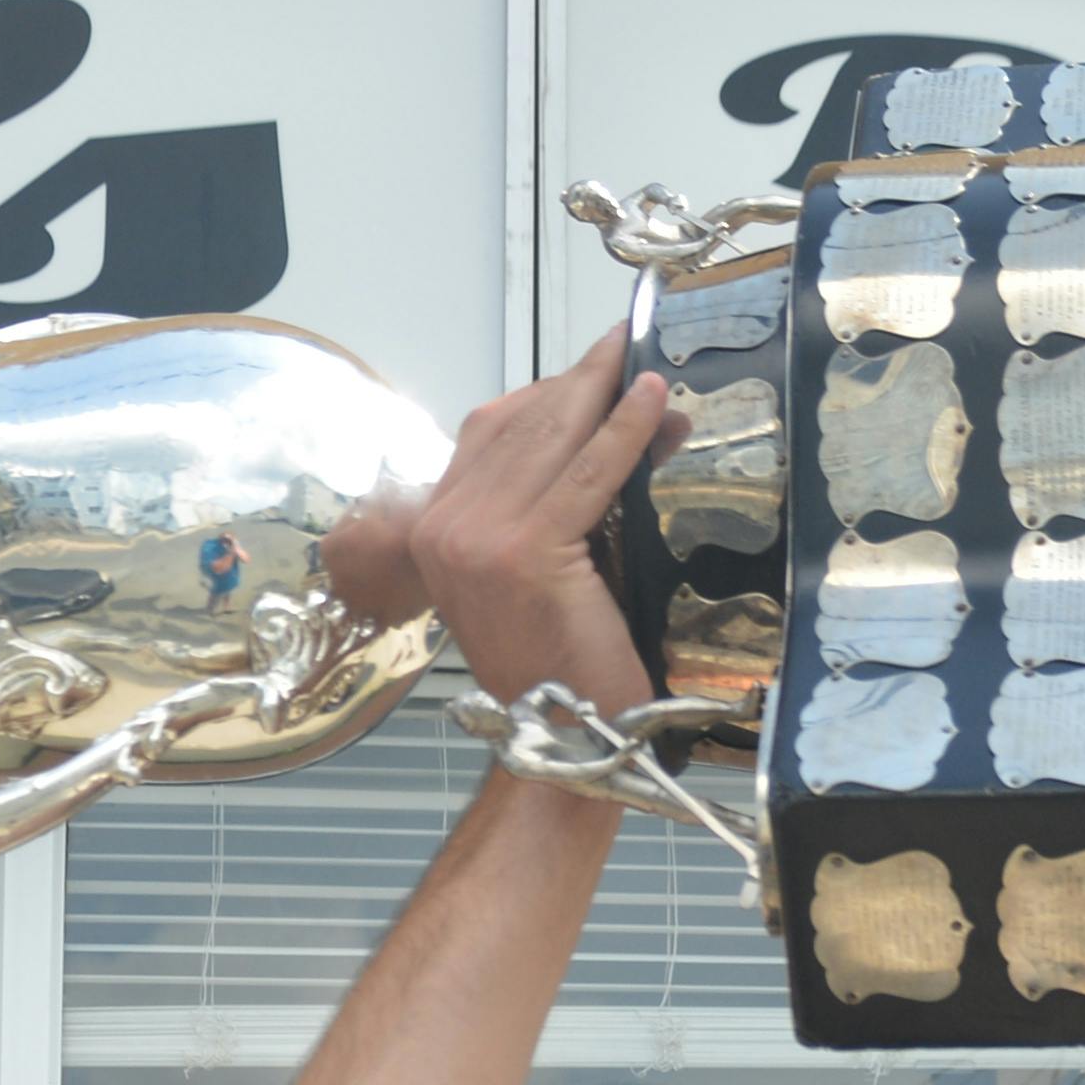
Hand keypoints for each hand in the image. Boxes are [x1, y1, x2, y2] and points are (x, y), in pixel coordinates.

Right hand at [320, 327, 671, 723]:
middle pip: (519, 425)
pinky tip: (652, 401)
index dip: (548, 392)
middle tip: (626, 342)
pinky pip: (586, 474)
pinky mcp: (525, 553)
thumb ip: (556, 500)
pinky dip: (623, 432)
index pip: (491, 432)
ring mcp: (477, 539)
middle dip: (580, 380)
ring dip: (602, 391)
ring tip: (641, 359)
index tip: (595, 365)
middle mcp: (443, 527)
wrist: (562, 742)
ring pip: (550, 440)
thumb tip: (625, 424)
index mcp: (433, 527)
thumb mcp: (544, 566)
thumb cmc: (560, 662)